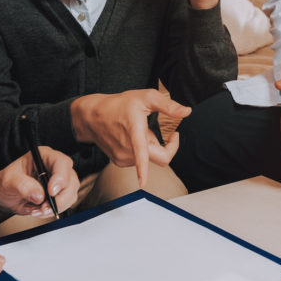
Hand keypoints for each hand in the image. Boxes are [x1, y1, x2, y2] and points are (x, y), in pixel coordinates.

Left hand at [0, 147, 79, 217]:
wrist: (5, 195)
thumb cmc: (6, 183)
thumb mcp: (8, 181)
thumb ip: (23, 186)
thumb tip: (39, 196)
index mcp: (44, 156)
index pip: (61, 162)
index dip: (60, 177)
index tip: (51, 192)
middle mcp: (55, 166)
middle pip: (71, 180)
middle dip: (59, 198)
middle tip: (43, 207)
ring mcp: (60, 180)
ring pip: (71, 194)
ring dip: (55, 206)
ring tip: (36, 210)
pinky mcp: (60, 194)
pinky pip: (66, 204)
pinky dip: (53, 211)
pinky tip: (39, 210)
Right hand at [71, 89, 189, 186]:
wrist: (93, 116)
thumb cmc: (119, 105)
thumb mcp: (146, 97)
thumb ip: (168, 105)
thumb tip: (187, 112)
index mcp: (134, 133)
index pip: (140, 155)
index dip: (142, 170)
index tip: (143, 183)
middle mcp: (127, 149)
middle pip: (159, 158)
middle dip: (168, 148)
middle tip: (172, 134)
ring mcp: (122, 158)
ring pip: (149, 159)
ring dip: (152, 146)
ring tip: (141, 130)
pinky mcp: (119, 162)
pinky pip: (139, 160)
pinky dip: (142, 150)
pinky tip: (131, 137)